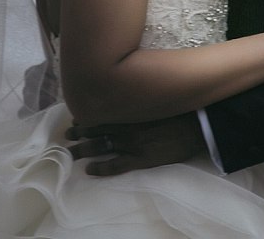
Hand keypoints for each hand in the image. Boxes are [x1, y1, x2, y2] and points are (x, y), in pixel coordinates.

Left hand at [65, 113, 206, 175]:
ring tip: (70, 152)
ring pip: (101, 146)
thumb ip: (137, 100)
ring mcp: (132, 144)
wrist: (196, 126)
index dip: (87, 117)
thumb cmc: (177, 111)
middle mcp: (126, 126)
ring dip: (83, 149)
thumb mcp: (154, 100)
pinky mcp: (141, 159)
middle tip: (67, 135)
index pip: (102, 114)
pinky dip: (101, 168)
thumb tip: (124, 94)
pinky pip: (116, 165)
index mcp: (129, 111)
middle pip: (97, 129)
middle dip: (80, 133)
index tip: (76, 118)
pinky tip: (89, 170)